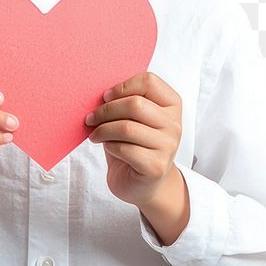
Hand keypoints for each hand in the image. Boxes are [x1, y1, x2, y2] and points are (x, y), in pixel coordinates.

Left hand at [84, 71, 182, 209]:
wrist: (142, 184)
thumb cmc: (134, 146)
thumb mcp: (132, 120)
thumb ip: (125, 103)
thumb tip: (99, 93)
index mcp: (171, 105)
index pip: (149, 81)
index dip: (122, 87)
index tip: (105, 97)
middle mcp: (174, 124)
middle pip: (135, 104)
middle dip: (106, 110)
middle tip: (91, 118)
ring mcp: (168, 146)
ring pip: (127, 127)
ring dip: (103, 130)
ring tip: (94, 134)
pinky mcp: (156, 166)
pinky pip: (124, 149)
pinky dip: (109, 146)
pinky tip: (107, 147)